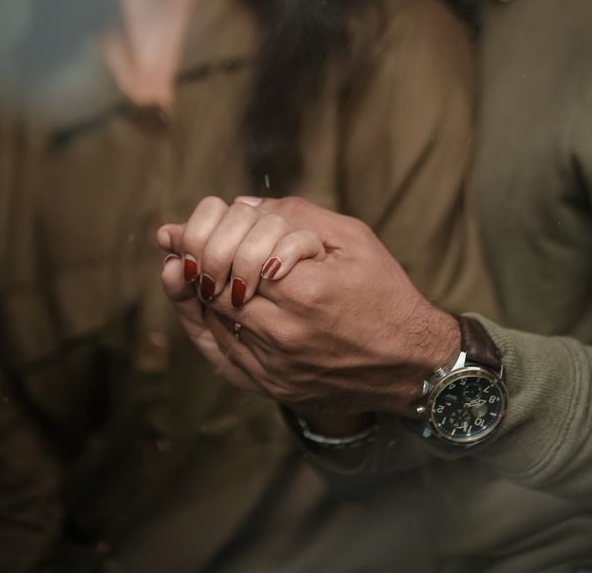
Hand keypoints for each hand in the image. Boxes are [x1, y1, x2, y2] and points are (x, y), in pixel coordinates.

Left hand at [168, 197, 460, 417]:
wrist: (408, 364)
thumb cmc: (384, 293)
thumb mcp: (352, 238)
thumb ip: (295, 216)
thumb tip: (242, 206)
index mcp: (306, 291)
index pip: (233, 251)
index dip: (214, 229)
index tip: (212, 215)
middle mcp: (283, 333)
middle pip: (212, 284)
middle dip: (198, 252)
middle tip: (186, 235)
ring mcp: (272, 365)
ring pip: (209, 316)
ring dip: (194, 284)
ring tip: (184, 258)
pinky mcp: (267, 385)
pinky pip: (217, 349)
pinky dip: (201, 318)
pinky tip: (194, 294)